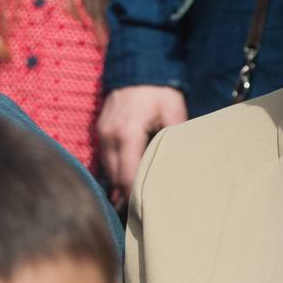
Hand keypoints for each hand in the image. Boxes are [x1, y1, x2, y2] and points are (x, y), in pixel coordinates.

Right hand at [97, 85, 187, 204]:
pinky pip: (105, 158)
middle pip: (114, 176)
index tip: (143, 211)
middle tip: (138, 214)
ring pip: (107, 169)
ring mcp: (101, 133)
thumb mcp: (174, 113)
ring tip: (131, 203)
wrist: (137, 69)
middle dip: (125, 195)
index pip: (127, 175)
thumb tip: (182, 166)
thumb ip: (175, 139)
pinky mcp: (100, 131)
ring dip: (118, 184)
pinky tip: (124, 182)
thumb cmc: (159, 92)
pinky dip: (114, 170)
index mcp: (127, 134)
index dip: (134, 195)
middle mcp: (109, 136)